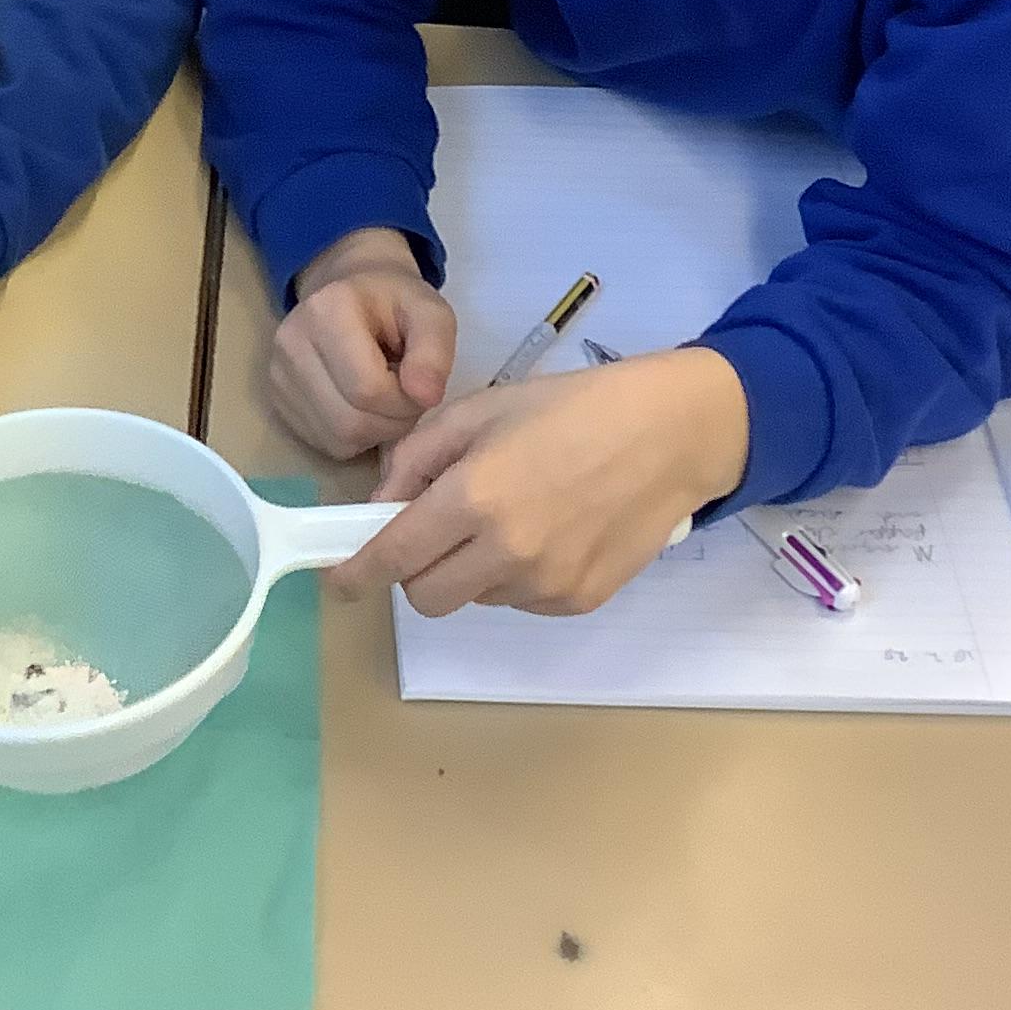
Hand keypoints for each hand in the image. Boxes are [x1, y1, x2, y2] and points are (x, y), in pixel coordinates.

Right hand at [269, 228, 456, 462]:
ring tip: (386, 400)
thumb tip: (425, 397)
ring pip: (337, 437)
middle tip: (407, 396)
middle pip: (350, 420)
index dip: (406, 401)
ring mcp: (277, 374)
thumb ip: (434, 351)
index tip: (420, 383)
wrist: (352, 292)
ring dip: (375, 431)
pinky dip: (354, 436)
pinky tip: (363, 407)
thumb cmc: (395, 304)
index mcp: (327, 311)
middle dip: (392, 421)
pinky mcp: (276, 399)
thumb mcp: (430, 313)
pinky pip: (324, 442)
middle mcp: (290, 343)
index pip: (368, 389)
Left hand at [331, 348, 750, 618]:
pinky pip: (520, 601)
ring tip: (510, 515)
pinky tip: (548, 531)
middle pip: (426, 597)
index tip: (340, 581)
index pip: (395, 555)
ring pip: (475, 598)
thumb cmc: (571, 408)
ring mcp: (546, 585)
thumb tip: (382, 505)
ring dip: (470, 569)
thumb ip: (417, 457)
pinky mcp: (578, 601)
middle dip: (415, 571)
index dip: (358, 573)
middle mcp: (507, 552)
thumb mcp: (481, 410)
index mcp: (475, 497)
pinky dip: (514, 576)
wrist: (670, 434)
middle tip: (432, 534)